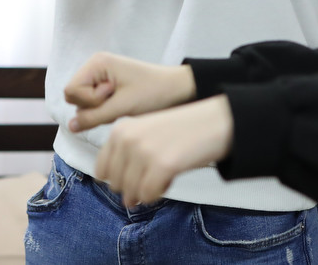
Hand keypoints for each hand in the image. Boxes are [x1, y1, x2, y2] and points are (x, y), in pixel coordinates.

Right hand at [65, 52, 197, 131]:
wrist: (177, 89)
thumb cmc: (153, 93)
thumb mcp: (122, 107)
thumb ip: (94, 117)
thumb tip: (70, 126)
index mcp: (97, 63)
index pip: (71, 90)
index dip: (88, 101)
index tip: (112, 96)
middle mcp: (95, 66)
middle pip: (74, 96)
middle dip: (94, 106)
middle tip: (118, 101)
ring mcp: (100, 76)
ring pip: (83, 103)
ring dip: (101, 109)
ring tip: (123, 103)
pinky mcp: (107, 86)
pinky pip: (94, 104)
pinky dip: (106, 109)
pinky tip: (122, 105)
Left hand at [96, 96, 234, 208]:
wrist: (215, 121)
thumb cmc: (183, 132)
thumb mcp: (145, 135)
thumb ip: (126, 158)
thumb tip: (123, 196)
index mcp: (120, 130)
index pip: (102, 170)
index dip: (120, 179)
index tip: (139, 172)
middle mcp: (127, 139)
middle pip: (116, 185)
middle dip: (135, 187)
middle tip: (156, 173)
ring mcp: (143, 151)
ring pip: (132, 193)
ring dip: (148, 191)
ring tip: (165, 173)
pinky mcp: (161, 164)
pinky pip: (149, 195)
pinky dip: (159, 194)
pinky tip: (170, 178)